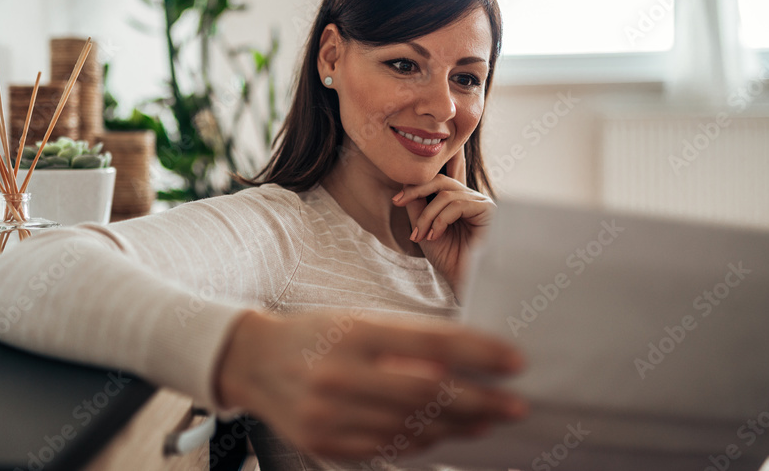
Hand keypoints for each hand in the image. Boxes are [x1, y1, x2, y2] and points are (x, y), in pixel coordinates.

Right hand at [215, 309, 526, 461]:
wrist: (253, 362)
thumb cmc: (315, 334)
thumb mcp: (357, 320)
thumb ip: (406, 340)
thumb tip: (466, 361)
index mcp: (352, 333)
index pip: (430, 344)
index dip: (478, 354)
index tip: (514, 361)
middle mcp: (339, 375)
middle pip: (428, 394)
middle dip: (480, 401)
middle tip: (515, 404)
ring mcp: (330, 415)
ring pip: (411, 428)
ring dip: (458, 427)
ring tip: (486, 419)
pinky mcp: (325, 445)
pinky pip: (388, 448)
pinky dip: (423, 442)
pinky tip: (444, 433)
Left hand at [392, 148, 495, 294]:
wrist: (465, 281)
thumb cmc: (448, 259)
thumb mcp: (425, 230)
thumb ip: (417, 208)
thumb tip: (404, 185)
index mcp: (458, 201)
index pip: (436, 182)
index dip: (415, 186)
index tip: (396, 201)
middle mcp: (471, 198)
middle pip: (440, 181)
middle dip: (416, 191)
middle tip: (398, 203)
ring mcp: (480, 202)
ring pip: (445, 195)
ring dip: (427, 216)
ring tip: (421, 236)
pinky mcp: (488, 209)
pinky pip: (458, 205)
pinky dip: (441, 220)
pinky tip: (435, 236)